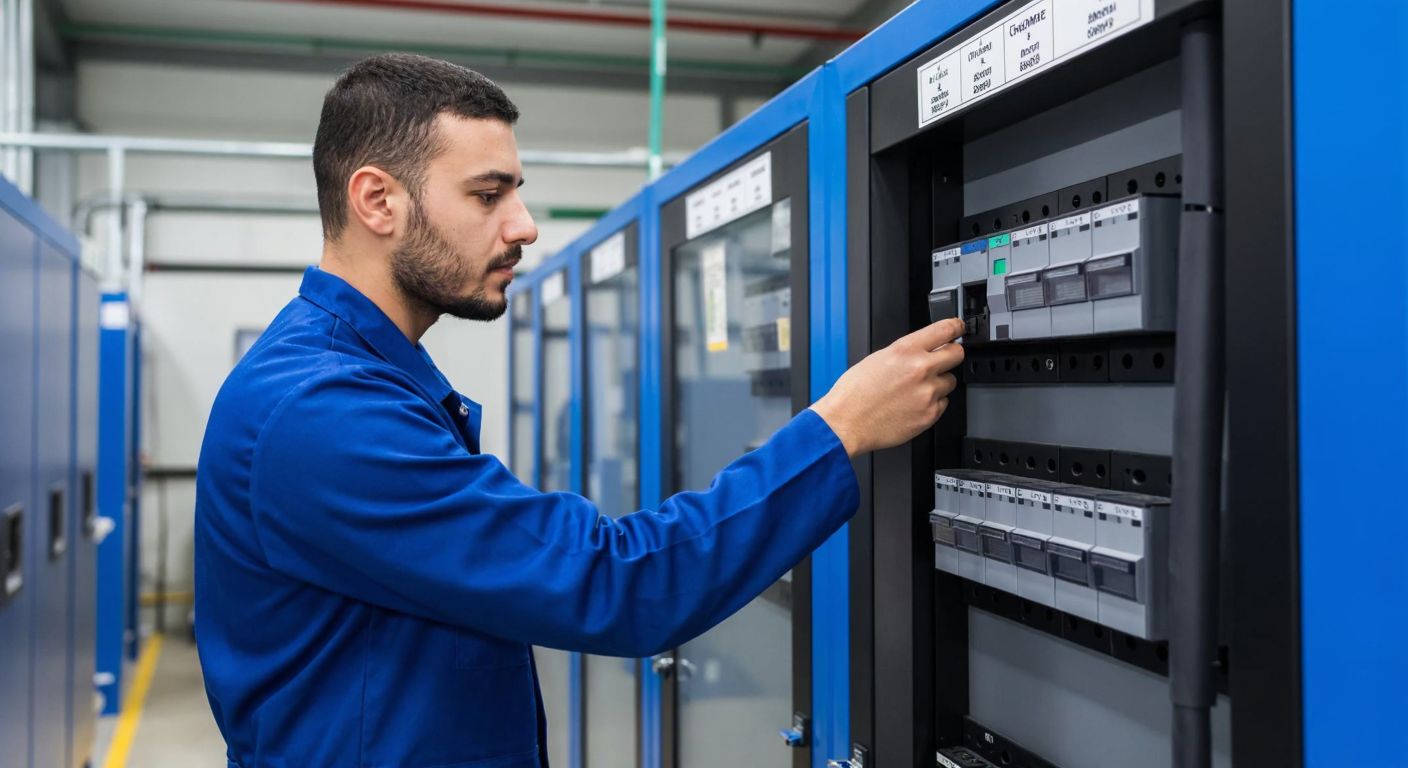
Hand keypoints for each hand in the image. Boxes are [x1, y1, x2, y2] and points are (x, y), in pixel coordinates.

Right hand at [810, 317, 963, 456]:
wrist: (846, 423)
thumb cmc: (854, 393)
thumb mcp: (877, 358)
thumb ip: (906, 352)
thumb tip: (924, 349)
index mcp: (906, 350)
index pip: (945, 329)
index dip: (956, 327)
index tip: (958, 328)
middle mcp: (921, 369)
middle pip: (957, 354)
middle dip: (951, 355)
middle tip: (942, 360)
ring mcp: (928, 393)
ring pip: (950, 382)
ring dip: (938, 383)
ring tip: (915, 390)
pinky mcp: (930, 414)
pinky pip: (943, 403)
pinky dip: (932, 403)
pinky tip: (912, 404)